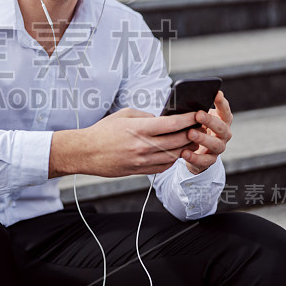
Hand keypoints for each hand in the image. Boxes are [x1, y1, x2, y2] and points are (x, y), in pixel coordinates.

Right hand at [50, 107, 200, 177]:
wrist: (86, 152)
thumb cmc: (102, 132)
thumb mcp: (123, 115)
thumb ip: (145, 115)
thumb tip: (162, 118)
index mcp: (139, 129)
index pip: (172, 124)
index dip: (188, 119)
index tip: (196, 114)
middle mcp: (143, 146)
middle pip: (178, 141)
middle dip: (192, 133)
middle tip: (199, 126)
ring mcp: (142, 161)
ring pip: (174, 155)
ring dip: (186, 147)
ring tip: (191, 139)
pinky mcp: (140, 171)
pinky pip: (164, 166)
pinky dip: (173, 159)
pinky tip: (175, 152)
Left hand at [180, 91, 232, 173]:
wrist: (197, 152)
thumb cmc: (195, 128)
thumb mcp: (195, 118)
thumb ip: (193, 111)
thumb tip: (181, 102)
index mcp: (222, 121)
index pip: (225, 110)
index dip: (222, 103)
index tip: (216, 93)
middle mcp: (224, 134)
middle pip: (221, 127)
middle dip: (210, 120)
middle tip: (198, 114)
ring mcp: (218, 148)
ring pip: (215, 144)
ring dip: (203, 138)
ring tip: (190, 133)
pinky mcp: (210, 161)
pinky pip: (204, 160)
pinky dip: (194, 157)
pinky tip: (184, 152)